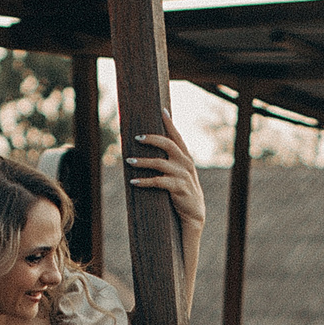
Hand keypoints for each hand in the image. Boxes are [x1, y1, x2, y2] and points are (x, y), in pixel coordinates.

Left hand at [123, 110, 204, 230]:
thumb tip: (156, 147)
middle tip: (137, 137)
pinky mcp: (178, 188)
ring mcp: (182, 175)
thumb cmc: (184, 191)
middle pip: (168, 144)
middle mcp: (185, 163)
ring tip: (128, 161)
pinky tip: (133, 181)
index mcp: (186, 157)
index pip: (177, 136)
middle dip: (151, 139)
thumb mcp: (181, 173)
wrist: (195, 213)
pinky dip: (144, 181)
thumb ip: (173, 160)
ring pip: (159, 163)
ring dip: (142, 161)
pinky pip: (158, 181)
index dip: (170, 123)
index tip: (162, 110)